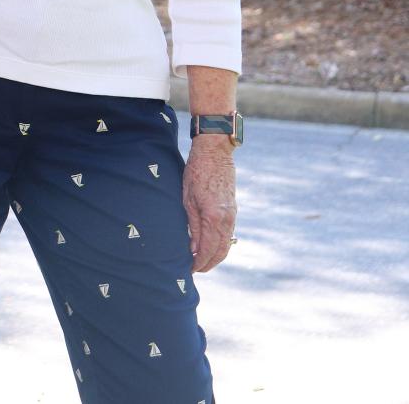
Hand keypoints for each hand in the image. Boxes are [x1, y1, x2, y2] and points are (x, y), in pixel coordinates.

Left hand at [182, 135, 236, 272]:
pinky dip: (221, 245)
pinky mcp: (233, 210)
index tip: (189, 269)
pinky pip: (228, 234)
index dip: (199, 263)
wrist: (215, 152)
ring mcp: (232, 215)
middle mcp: (226, 219)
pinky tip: (210, 246)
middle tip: (195, 270)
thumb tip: (192, 249)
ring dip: (215, 256)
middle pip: (220, 251)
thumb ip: (192, 226)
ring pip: (226, 244)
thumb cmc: (196, 172)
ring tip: (201, 261)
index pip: (207, 250)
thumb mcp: (187, 199)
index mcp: (213, 217)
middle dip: (208, 264)